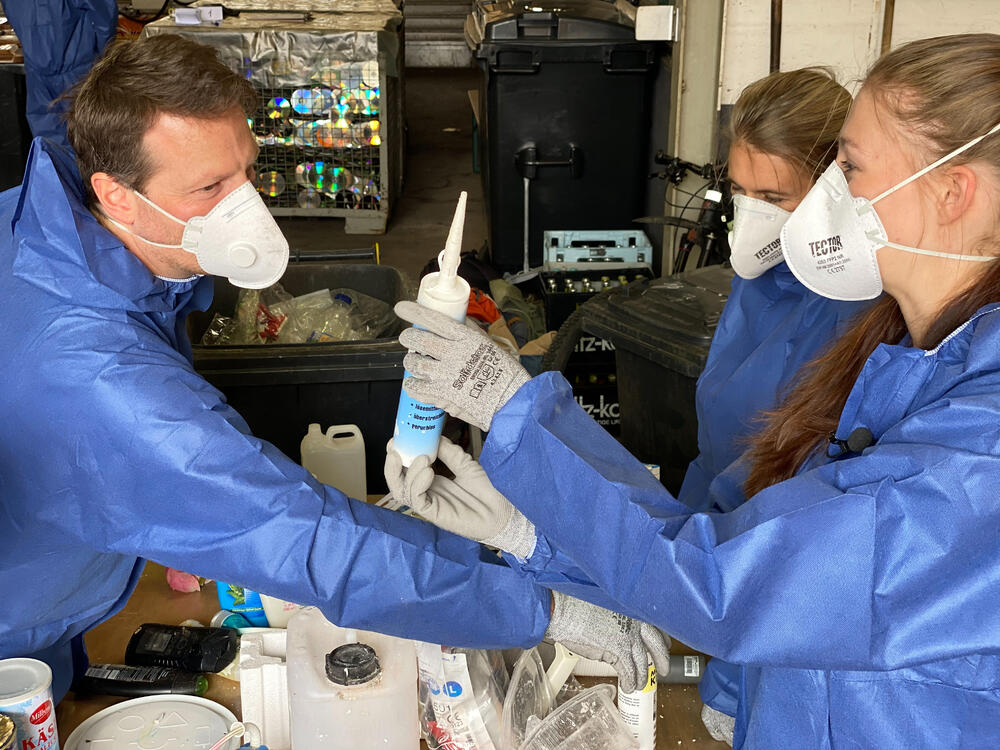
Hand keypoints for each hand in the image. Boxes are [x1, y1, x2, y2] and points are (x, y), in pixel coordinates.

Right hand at [383, 436, 537, 558]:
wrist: (504, 510)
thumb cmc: (488, 490)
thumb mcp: (466, 464)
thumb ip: (449, 452)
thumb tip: (434, 437)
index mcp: (431, 480)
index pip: (405, 469)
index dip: (397, 455)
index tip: (396, 439)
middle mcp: (427, 492)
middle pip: (397, 481)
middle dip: (392, 465)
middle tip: (395, 448)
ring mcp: (430, 504)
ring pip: (403, 491)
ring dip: (407, 472)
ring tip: (422, 457)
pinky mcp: (435, 514)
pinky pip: (418, 500)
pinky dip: (418, 484)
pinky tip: (428, 472)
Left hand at [395, 300, 530, 431]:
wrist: (510, 402)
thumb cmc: (505, 375)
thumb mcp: (489, 344)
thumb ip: (470, 331)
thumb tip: (458, 320)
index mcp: (465, 338)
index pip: (433, 319)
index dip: (413, 312)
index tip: (401, 308)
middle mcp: (452, 354)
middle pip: (417, 339)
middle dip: (408, 337)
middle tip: (408, 339)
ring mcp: (444, 375)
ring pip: (413, 362)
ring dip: (410, 361)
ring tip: (415, 362)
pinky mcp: (440, 395)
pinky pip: (415, 387)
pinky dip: (411, 384)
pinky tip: (415, 383)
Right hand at [544, 591, 670, 693]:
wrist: (563, 609)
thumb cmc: (577, 602)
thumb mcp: (607, 603)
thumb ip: (621, 616)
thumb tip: (622, 629)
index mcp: (633, 608)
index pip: (656, 627)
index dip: (661, 640)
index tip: (663, 646)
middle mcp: (635, 622)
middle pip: (657, 646)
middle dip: (661, 661)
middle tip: (663, 670)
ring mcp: (628, 637)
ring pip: (643, 663)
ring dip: (642, 676)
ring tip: (639, 684)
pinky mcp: (617, 651)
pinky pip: (629, 672)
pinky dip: (630, 682)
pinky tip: (627, 687)